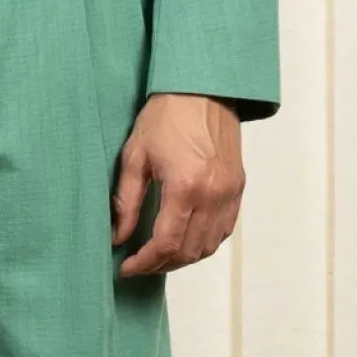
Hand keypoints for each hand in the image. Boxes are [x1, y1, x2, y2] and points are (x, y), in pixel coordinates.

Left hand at [112, 92, 244, 276]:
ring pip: (208, 246)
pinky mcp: (237, 188)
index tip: (127, 267)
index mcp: (185, 186)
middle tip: (139, 264)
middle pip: (188, 251)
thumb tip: (119, 236)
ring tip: (158, 255)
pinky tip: (184, 239)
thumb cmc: (166, 116)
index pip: (166, 243)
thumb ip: (126, 202)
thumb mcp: (135, 156)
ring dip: (182, 258)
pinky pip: (224, 230)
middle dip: (161, 264)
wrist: (202, 89)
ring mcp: (229, 192)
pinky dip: (204, 243)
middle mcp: (213, 194)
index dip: (144, 263)